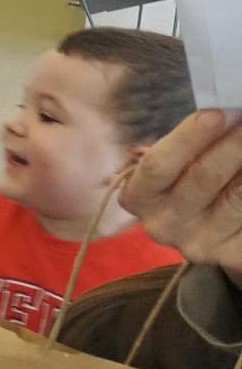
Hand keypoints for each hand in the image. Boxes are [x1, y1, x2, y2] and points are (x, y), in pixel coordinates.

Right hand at [122, 110, 241, 282]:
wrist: (210, 233)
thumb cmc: (188, 185)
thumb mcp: (177, 166)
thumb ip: (190, 145)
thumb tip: (226, 112)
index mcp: (138, 196)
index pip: (158, 165)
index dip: (189, 138)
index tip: (218, 112)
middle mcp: (161, 224)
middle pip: (202, 178)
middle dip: (233, 145)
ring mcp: (197, 244)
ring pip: (237, 197)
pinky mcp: (230, 255)